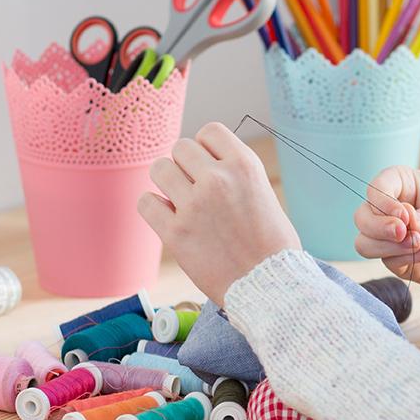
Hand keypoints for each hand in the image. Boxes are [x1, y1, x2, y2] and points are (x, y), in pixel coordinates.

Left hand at [138, 122, 300, 304]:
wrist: (271, 287)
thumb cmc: (273, 246)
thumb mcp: (264, 193)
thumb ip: (234, 174)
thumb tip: (202, 164)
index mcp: (244, 165)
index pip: (209, 131)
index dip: (206, 149)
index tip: (209, 168)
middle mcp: (218, 178)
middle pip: (180, 147)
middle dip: (185, 166)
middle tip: (194, 189)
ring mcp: (194, 204)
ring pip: (159, 168)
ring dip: (167, 183)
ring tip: (179, 202)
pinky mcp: (176, 233)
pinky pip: (146, 202)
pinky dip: (154, 209)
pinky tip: (168, 219)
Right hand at [354, 166, 419, 284]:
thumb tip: (405, 230)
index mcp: (401, 187)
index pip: (374, 190)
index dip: (381, 202)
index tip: (404, 212)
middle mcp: (391, 212)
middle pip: (362, 219)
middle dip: (378, 227)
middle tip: (402, 231)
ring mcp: (393, 239)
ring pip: (365, 244)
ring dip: (390, 246)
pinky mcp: (401, 262)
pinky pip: (388, 263)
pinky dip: (408, 258)